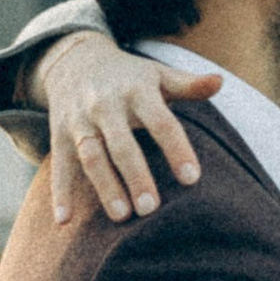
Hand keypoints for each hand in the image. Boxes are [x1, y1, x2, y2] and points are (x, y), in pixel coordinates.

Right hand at [36, 33, 220, 226]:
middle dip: (136, 176)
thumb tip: (220, 82)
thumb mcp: (157, 75)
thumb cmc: (128, 77)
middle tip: (152, 209)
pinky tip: (64, 221)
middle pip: (122, 144)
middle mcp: (106, 105)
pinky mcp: (59, 135)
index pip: (161, 122)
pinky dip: (60, 193)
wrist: (73, 60)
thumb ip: (188, 85)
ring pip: (91, 156)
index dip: (176, 149)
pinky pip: (59, 165)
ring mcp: (80, 121)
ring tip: (122, 216)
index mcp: (137, 91)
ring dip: (105, 187)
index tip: (192, 179)